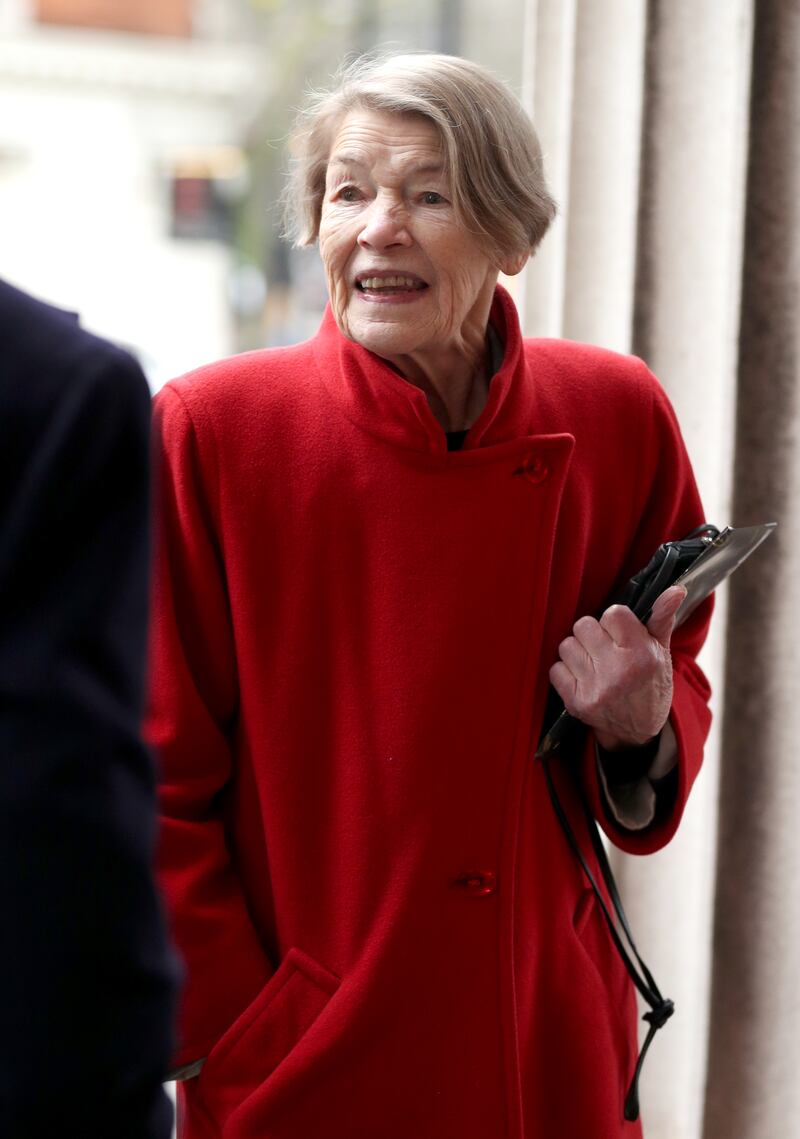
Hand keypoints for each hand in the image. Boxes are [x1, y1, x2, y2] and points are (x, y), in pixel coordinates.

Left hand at [549, 586, 685, 751]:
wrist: (638, 731)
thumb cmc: (650, 684)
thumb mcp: (661, 652)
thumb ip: (662, 618)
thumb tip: (675, 589)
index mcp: (641, 655)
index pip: (613, 613)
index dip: (615, 621)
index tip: (621, 633)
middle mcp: (617, 671)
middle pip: (584, 625)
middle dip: (593, 633)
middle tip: (605, 648)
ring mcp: (595, 689)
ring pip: (566, 645)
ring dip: (578, 651)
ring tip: (594, 662)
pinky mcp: (576, 703)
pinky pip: (555, 669)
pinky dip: (566, 671)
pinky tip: (583, 678)